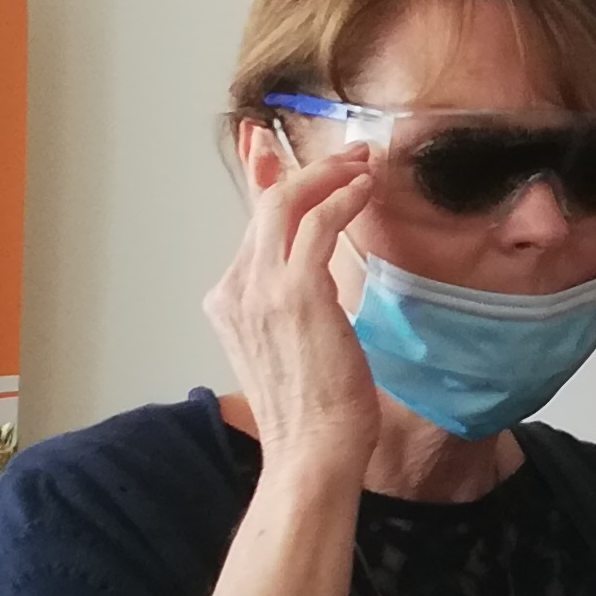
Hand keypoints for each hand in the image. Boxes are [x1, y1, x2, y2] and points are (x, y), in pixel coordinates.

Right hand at [205, 133, 383, 482]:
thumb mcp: (292, 344)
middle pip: (265, 203)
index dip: (260, 176)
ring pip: (288, 202)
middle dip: (305, 165)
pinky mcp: (296, 293)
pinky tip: (365, 188)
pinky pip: (317, 223)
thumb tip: (312, 275)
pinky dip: (342, 196)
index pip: (249, 224)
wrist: (310, 452)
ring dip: (330, 174)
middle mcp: (236, 288)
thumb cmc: (312, 410)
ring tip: (364, 163)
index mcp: (229, 300)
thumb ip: (292, 302)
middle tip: (347, 151)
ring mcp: (261, 289)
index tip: (267, 143)